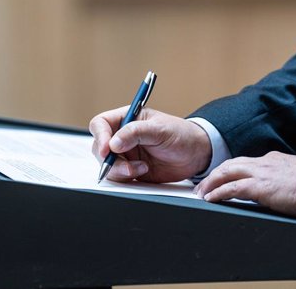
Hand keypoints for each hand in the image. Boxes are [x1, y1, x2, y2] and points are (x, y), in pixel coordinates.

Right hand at [89, 106, 211, 182]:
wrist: (196, 155)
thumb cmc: (180, 134)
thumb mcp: (159, 129)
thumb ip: (135, 133)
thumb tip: (113, 143)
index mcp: (126, 118)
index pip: (101, 124)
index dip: (100, 136)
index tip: (108, 149)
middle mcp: (122, 136)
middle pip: (100, 148)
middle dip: (111, 160)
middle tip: (128, 166)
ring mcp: (125, 154)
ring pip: (107, 165)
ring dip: (121, 170)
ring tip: (142, 168)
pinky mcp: (131, 170)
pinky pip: (118, 177)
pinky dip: (127, 178)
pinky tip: (144, 171)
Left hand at [194, 151, 295, 217]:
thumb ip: (283, 180)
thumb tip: (280, 190)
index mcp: (272, 160)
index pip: (243, 162)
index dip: (228, 170)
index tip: (219, 177)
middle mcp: (263, 162)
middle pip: (230, 165)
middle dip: (214, 175)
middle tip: (202, 186)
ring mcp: (261, 173)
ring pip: (227, 173)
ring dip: (211, 183)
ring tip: (202, 193)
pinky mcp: (261, 186)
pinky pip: (233, 188)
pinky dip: (219, 192)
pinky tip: (211, 198)